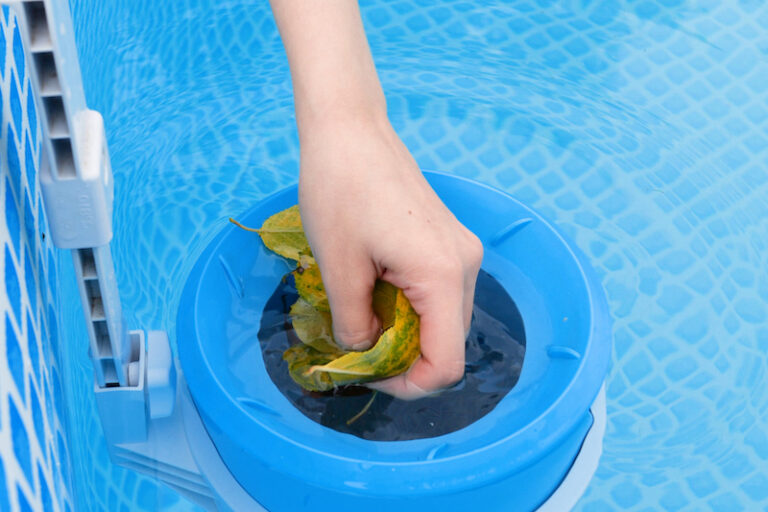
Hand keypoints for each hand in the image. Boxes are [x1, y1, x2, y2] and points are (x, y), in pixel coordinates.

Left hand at [298, 113, 482, 398]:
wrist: (350, 130)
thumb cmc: (338, 190)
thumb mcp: (338, 268)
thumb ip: (354, 325)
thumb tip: (363, 354)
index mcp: (443, 274)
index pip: (446, 364)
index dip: (407, 385)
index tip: (366, 374)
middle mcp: (465, 265)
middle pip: (449, 344)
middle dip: (405, 360)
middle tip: (357, 348)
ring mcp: (462, 250)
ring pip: (445, 320)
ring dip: (407, 333)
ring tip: (362, 316)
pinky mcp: (451, 241)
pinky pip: (440, 293)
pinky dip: (412, 308)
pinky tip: (377, 290)